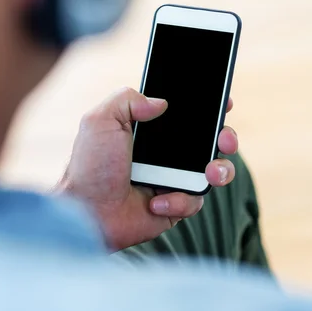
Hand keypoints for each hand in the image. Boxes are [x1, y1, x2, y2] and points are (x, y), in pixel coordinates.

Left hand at [57, 87, 237, 251]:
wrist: (86, 211)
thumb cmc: (90, 166)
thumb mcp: (101, 120)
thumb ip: (128, 99)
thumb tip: (160, 102)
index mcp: (149, 130)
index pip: (185, 115)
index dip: (207, 108)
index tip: (222, 102)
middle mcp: (165, 154)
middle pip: (208, 141)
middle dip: (226, 137)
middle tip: (225, 139)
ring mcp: (172, 180)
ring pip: (213, 171)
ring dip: (220, 170)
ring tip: (210, 173)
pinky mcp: (174, 206)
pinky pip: (194, 200)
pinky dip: (178, 200)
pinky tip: (155, 202)